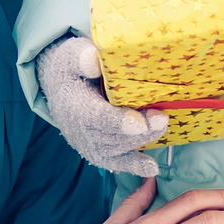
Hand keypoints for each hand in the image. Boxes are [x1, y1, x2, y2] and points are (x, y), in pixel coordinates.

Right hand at [35, 35, 167, 175]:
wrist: (61, 86)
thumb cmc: (72, 67)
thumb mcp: (72, 54)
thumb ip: (82, 57)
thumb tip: (93, 59)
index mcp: (72, 104)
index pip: (96, 117)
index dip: (118, 122)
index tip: (138, 123)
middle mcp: (78, 130)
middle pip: (112, 137)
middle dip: (139, 131)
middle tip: (161, 118)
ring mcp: (88, 144)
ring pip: (117, 150)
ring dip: (142, 141)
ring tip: (162, 126)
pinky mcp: (99, 152)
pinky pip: (116, 162)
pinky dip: (134, 165)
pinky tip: (151, 168)